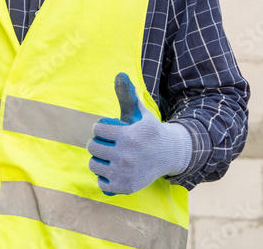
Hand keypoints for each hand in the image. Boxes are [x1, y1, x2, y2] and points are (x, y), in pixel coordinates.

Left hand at [87, 73, 191, 195]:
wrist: (170, 155)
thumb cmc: (149, 131)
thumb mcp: (140, 113)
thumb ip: (128, 95)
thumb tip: (120, 74)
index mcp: (129, 136)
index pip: (97, 130)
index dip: (100, 128)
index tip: (107, 130)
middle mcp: (127, 156)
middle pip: (93, 147)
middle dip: (96, 143)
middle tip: (105, 143)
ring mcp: (125, 173)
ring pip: (93, 164)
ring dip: (98, 160)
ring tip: (107, 156)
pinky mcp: (125, 187)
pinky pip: (101, 183)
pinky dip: (104, 178)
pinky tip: (113, 171)